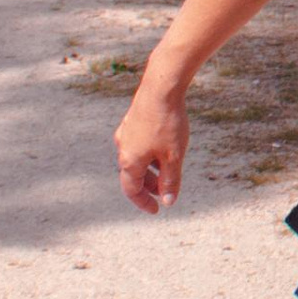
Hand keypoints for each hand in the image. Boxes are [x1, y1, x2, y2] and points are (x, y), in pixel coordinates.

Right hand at [114, 72, 188, 213]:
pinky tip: (163, 149)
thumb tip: (168, 202)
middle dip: (149, 186)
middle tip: (165, 192)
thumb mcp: (174, 156)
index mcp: (129, 161)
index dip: (143, 202)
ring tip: (167, 172)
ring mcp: (126, 133)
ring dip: (150, 170)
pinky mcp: (132, 121)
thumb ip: (170, 180)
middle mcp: (123, 148)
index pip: (132, 190)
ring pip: (136, 159)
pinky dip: (148, 155)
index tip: (156, 210)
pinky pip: (137, 145)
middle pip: (133, 175)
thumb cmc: (168, 123)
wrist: (161, 87)